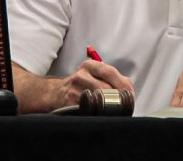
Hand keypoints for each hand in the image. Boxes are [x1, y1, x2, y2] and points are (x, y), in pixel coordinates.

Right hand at [11, 60, 133, 113]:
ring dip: (109, 109)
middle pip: (108, 89)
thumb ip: (112, 79)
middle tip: (124, 109)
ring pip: (101, 101)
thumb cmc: (78, 86)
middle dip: (118, 101)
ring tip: (112, 113)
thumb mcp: (92, 75)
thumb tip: (129, 90)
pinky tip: (98, 116)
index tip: (130, 97)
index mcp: (90, 65)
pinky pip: (90, 110)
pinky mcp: (70, 103)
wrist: (52, 94)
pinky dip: (97, 114)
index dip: (124, 87)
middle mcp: (82, 74)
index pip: (112, 73)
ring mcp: (75, 89)